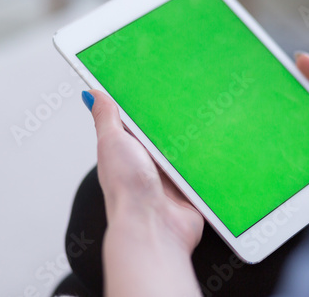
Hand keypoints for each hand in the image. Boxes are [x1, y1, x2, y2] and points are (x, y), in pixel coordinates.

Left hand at [87, 90, 202, 296]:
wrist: (153, 226)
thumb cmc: (127, 188)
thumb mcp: (112, 142)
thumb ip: (106, 117)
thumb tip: (90, 93)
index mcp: (128, 150)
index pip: (139, 121)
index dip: (147, 102)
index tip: (159, 81)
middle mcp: (149, 163)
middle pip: (166, 133)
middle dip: (176, 117)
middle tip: (190, 92)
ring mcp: (171, 176)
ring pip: (186, 148)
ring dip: (194, 137)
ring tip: (208, 111)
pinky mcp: (191, 187)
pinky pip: (202, 167)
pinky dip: (208, 156)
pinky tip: (218, 140)